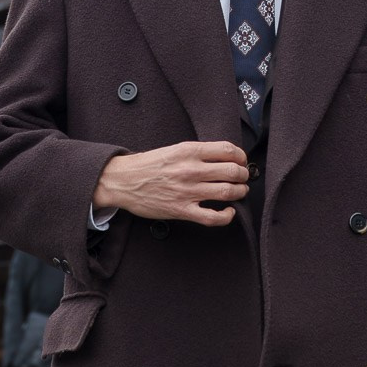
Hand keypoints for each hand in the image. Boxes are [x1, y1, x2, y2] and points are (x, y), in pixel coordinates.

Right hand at [93, 142, 248, 227]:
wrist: (122, 181)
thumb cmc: (147, 166)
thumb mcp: (174, 149)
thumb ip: (197, 153)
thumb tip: (222, 157)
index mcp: (189, 151)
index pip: (228, 150)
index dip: (241, 156)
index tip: (241, 161)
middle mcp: (191, 170)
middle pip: (233, 171)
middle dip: (243, 175)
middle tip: (242, 177)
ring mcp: (188, 191)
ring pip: (228, 192)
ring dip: (239, 192)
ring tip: (238, 192)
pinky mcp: (182, 210)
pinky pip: (213, 217)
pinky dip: (227, 216)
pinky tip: (229, 212)